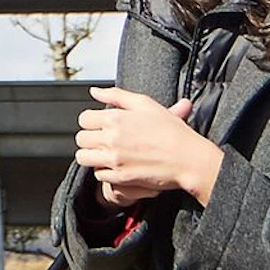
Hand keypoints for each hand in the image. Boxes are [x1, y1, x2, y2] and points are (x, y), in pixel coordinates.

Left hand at [78, 87, 226, 206]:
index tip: (101, 125)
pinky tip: (116, 166)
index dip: (92, 121)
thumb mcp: (146, 104)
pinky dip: (104, 171)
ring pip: (83, 158)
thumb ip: (116, 95)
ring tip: (105, 154)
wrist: (188, 159)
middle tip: (104, 140)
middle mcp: (111, 139)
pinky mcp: (119, 178)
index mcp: (115, 118)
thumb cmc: (172, 131)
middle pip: (81, 138)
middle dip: (90, 138)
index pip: (84, 119)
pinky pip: (97, 175)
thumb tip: (95, 91)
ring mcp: (114, 159)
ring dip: (92, 156)